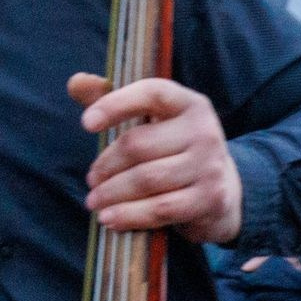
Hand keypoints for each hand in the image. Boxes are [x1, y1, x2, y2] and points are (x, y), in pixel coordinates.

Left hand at [70, 73, 243, 242]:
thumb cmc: (175, 150)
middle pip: (139, 145)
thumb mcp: (153, 121)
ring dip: (112, 193)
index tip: (86, 124)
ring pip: (146, 180)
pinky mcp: (210, 198)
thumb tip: (76, 82)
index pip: (151, 93)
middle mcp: (204, 130)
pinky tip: (111, 219)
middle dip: (106, 165)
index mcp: (189, 104)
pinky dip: (130, 215)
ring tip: (95, 201)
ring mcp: (209, 165)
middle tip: (91, 180)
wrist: (224, 189)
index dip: (116, 104)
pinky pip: (160, 208)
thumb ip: (114, 100)